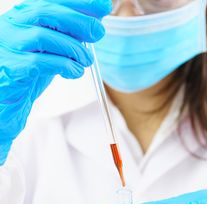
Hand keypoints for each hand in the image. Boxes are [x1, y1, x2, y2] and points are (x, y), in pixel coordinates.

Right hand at [0, 0, 111, 164]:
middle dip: (78, 20)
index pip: (52, 1)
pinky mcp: (12, 68)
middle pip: (47, 13)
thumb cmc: (28, 71)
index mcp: (23, 16)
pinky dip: (64, 66)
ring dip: (73, 48)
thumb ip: (65, 36)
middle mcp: (13, 26)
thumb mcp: (48, 48)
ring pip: (43, 37)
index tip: (103, 6)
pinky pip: (40, 62)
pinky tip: (75, 72)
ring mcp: (10, 46)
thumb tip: (94, 25)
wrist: (6, 99)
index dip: (80, 3)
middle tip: (98, 32)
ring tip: (86, 59)